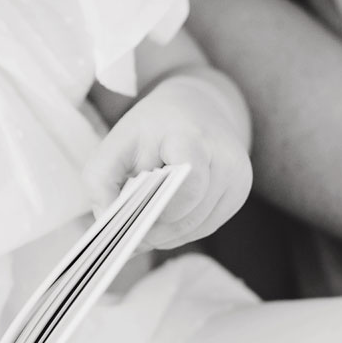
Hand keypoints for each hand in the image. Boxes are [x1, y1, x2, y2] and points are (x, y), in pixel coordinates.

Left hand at [81, 73, 251, 250]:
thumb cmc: (152, 127)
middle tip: (128, 234)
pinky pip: (208, 226)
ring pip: (198, 227)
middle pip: (190, 214)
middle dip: (156, 229)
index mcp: (191, 137)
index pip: (188, 185)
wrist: (195, 106)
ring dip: (167, 235)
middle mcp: (224, 157)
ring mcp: (238, 176)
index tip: (130, 220)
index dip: (160, 210)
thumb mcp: (117, 141)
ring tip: (142, 227)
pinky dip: (182, 231)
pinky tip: (164, 221)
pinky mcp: (241, 191)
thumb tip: (107, 221)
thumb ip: (100, 180)